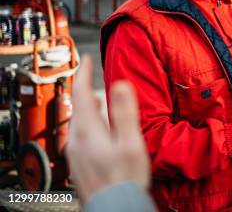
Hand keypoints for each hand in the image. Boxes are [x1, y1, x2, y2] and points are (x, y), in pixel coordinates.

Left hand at [67, 55, 149, 204]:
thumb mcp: (130, 142)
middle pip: (76, 107)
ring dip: (86, 106)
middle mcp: (77, 141)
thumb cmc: (124, 178)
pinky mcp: (81, 165)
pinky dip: (88, 123)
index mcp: (88, 131)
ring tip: (95, 98)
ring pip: (78, 122)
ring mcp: (77, 154)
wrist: (115, 208)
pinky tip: (97, 129)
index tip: (86, 59)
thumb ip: (125, 112)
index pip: (80, 93)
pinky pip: (80, 136)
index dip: (83, 73)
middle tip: (89, 75)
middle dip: (84, 88)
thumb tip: (120, 84)